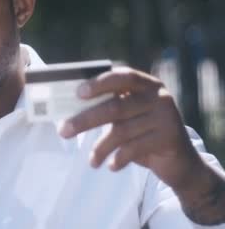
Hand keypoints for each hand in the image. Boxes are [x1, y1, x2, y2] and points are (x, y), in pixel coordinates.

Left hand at [58, 66, 201, 190]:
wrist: (181, 162)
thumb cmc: (144, 133)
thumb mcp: (130, 116)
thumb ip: (110, 107)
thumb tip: (69, 112)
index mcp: (147, 85)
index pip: (122, 77)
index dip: (100, 83)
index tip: (78, 93)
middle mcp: (159, 97)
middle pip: (115, 107)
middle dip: (85, 120)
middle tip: (63, 131)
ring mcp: (167, 117)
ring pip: (122, 131)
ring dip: (101, 148)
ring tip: (92, 161)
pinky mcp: (170, 138)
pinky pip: (135, 148)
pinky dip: (118, 158)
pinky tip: (111, 166)